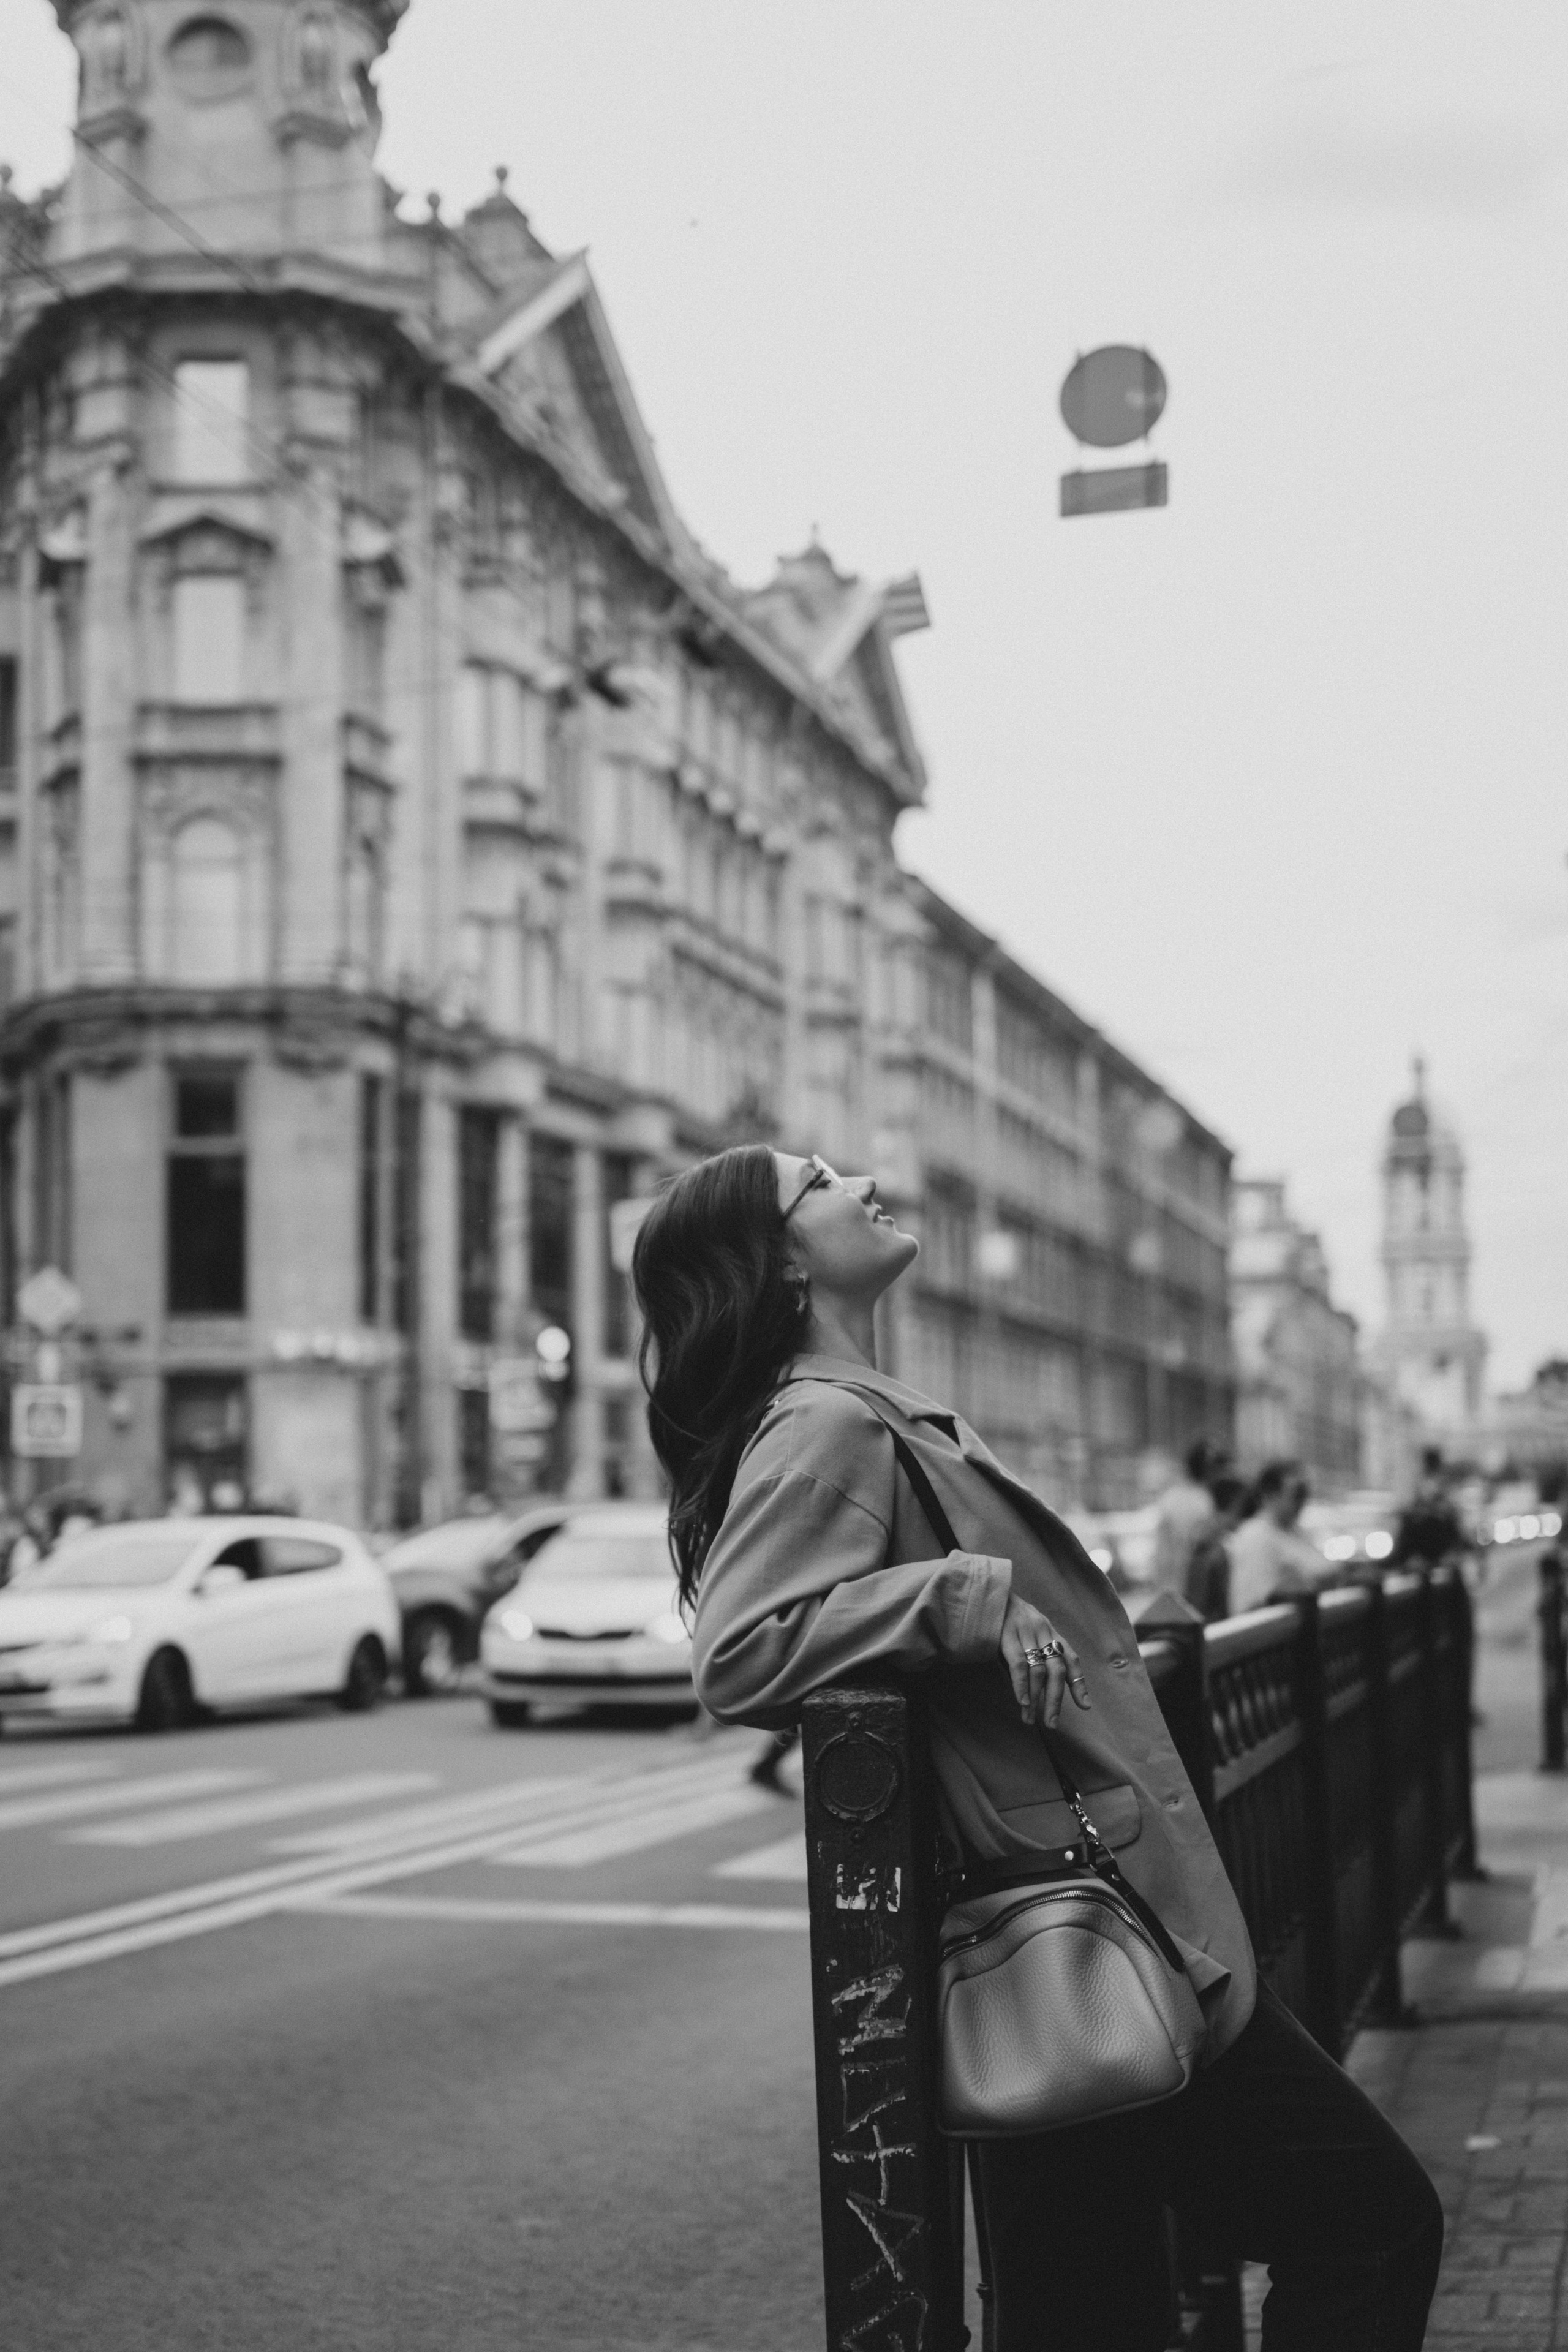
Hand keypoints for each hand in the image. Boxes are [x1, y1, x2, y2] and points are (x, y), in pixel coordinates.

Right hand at [999, 1591, 1090, 1729]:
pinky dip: (1021, 1685)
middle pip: (1057, 1670)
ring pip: (1038, 1671)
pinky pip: (1019, 1663)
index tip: (1085, 1706)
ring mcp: (1026, 1632)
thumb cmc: (1006, 1619)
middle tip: (1052, 1723)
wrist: (987, 1591)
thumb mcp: (1028, 1633)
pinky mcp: (1007, 1634)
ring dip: (1035, 1698)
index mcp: (1050, 1632)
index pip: (1072, 1659)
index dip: (1079, 1683)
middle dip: (1056, 1700)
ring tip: (1029, 1719)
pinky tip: (1022, 1701)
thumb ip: (1037, 1654)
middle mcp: (1043, 1631)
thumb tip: (1042, 1688)